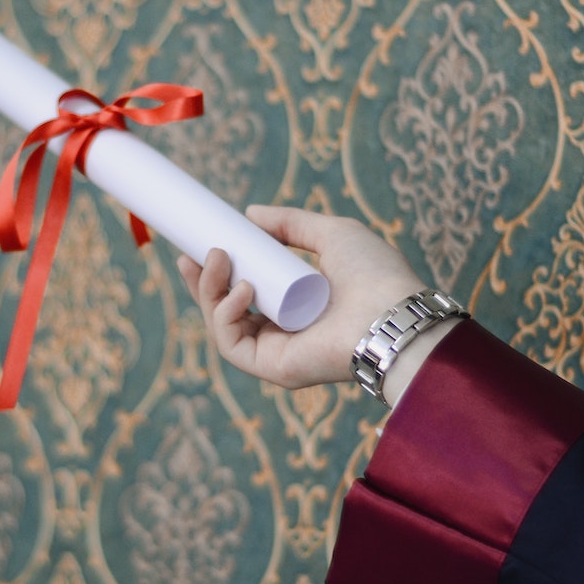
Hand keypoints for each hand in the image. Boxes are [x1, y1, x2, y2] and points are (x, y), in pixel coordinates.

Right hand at [177, 205, 428, 391]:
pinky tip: (242, 290)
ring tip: (218, 260)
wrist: (393, 312)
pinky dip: (225, 315)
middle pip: (224, 311)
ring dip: (209, 292)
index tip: (203, 244)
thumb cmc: (375, 275)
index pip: (243, 292)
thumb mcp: (331, 234)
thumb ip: (292, 223)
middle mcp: (281, 332)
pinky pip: (230, 345)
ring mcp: (275, 352)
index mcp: (294, 306)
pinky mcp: (272, 369)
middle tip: (190, 255)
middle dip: (202, 283)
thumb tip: (250, 215)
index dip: (218, 271)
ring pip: (221, 326)